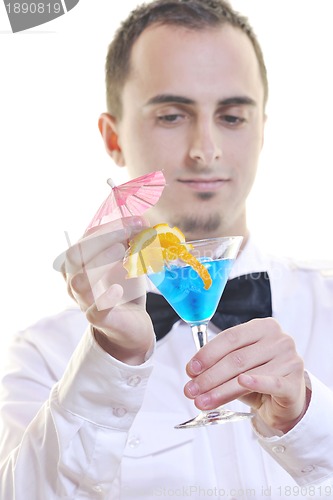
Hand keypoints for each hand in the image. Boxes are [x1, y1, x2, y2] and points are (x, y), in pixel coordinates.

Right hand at [63, 216, 154, 364]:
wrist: (131, 326)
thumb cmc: (125, 289)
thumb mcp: (128, 262)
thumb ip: (131, 243)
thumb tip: (140, 222)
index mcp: (78, 264)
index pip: (84, 239)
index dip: (108, 227)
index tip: (135, 221)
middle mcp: (74, 281)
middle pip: (74, 255)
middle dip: (102, 239)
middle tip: (128, 232)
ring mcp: (83, 301)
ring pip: (79, 280)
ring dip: (100, 262)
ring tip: (122, 251)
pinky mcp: (98, 319)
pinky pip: (95, 310)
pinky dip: (106, 297)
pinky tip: (118, 289)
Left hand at [184, 318, 307, 432]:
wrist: (287, 401)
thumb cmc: (261, 377)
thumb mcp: (240, 365)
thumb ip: (220, 362)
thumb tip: (194, 372)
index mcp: (263, 327)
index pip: (230, 337)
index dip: (207, 354)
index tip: (191, 369)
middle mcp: (279, 340)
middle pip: (236, 358)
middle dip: (209, 376)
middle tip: (191, 389)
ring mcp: (290, 360)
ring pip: (246, 374)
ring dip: (219, 390)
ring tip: (201, 401)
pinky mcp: (295, 383)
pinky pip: (272, 383)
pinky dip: (255, 383)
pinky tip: (240, 383)